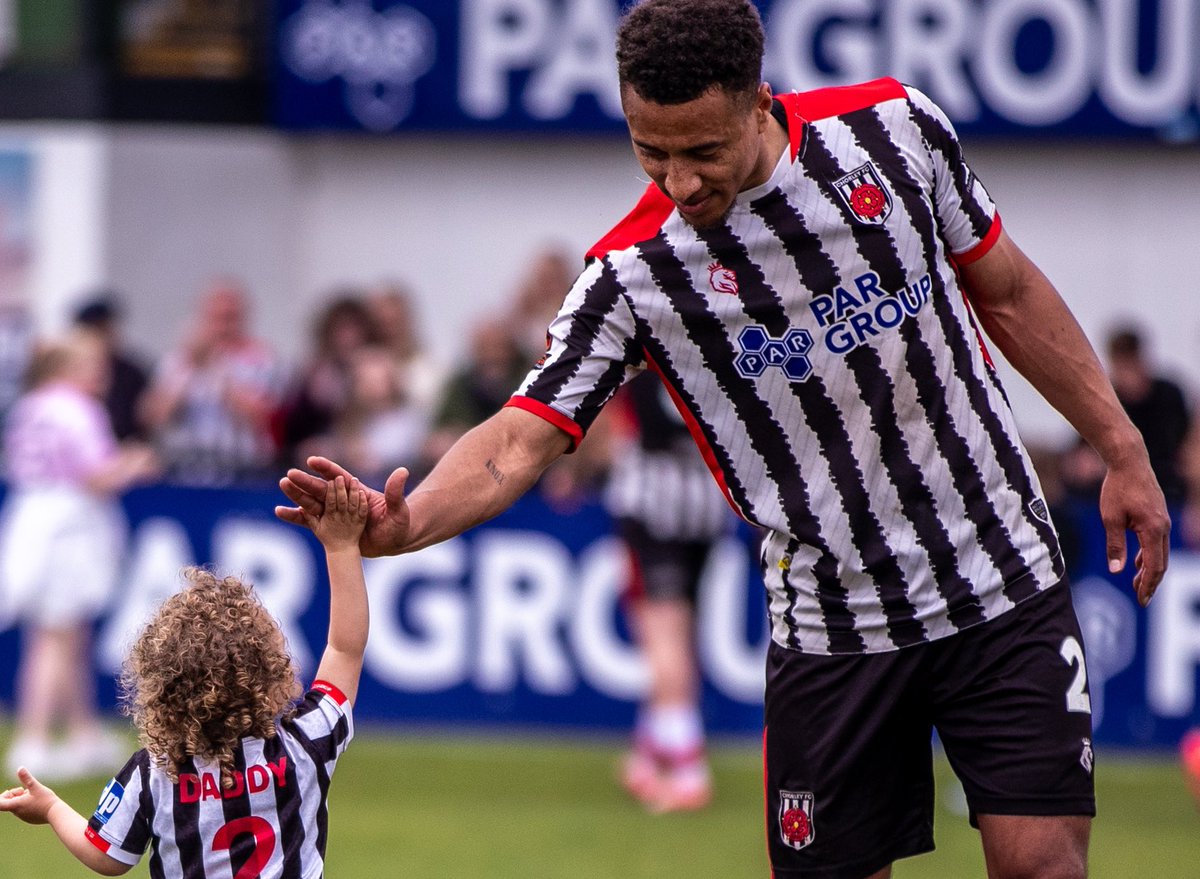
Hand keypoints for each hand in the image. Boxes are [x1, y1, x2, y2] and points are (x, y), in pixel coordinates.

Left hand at [0, 768, 57, 824]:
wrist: (56, 814)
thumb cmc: (45, 800)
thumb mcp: (36, 787)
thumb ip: (26, 778)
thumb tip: (20, 768)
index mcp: (16, 805)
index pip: (0, 804)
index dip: (2, 797)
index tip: (10, 791)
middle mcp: (17, 813)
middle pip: (8, 803)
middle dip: (14, 795)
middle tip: (24, 790)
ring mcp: (23, 817)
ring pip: (17, 806)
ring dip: (21, 799)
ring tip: (33, 795)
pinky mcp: (29, 818)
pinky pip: (23, 810)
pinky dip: (26, 804)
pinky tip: (37, 801)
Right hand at [276, 457, 411, 557]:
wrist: (393, 541)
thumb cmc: (399, 523)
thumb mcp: (399, 509)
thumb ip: (396, 492)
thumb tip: (402, 471)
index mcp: (358, 492)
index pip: (340, 477)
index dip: (327, 468)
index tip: (312, 460)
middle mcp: (343, 499)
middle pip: (322, 488)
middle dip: (306, 481)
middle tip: (290, 474)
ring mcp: (334, 512)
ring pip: (312, 501)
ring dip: (297, 494)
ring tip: (283, 485)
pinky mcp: (328, 526)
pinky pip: (308, 521)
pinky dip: (294, 516)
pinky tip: (279, 511)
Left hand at [1099, 456, 1170, 606]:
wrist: (1129, 462)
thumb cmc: (1117, 488)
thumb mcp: (1110, 518)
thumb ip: (1114, 545)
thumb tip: (1116, 571)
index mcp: (1153, 530)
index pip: (1154, 566)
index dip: (1148, 585)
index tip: (1141, 600)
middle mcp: (1163, 527)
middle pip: (1160, 562)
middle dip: (1151, 582)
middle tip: (1141, 599)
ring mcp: (1163, 521)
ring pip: (1160, 552)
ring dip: (1149, 570)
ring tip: (1136, 584)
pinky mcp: (1158, 516)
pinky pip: (1156, 542)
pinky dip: (1148, 555)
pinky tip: (1137, 563)